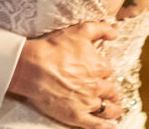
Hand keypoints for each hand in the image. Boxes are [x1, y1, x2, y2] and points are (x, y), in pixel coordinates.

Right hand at [8, 21, 122, 128]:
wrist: (33, 67)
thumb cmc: (54, 48)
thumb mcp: (80, 30)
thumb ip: (101, 29)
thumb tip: (115, 32)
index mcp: (99, 66)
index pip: (109, 70)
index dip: (104, 70)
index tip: (101, 71)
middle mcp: (96, 85)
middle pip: (111, 90)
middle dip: (112, 90)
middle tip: (110, 91)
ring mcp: (87, 102)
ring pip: (108, 108)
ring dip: (114, 108)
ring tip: (115, 108)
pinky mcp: (76, 115)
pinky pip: (96, 125)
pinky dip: (106, 126)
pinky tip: (110, 125)